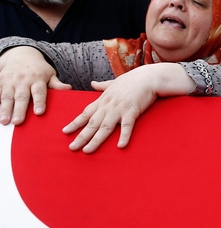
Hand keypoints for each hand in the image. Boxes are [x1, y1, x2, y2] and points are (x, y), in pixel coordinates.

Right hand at [0, 46, 70, 124]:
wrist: (20, 54)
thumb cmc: (38, 69)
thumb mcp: (49, 73)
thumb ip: (56, 83)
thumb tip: (68, 88)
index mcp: (37, 79)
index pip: (39, 92)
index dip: (39, 102)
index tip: (39, 112)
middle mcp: (23, 80)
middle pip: (21, 96)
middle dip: (20, 110)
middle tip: (18, 122)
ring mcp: (10, 81)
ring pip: (7, 96)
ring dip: (5, 109)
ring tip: (4, 121)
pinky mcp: (0, 81)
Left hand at [62, 64, 193, 152]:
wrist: (148, 77)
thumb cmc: (133, 80)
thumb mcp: (114, 82)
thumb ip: (102, 86)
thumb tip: (92, 83)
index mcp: (103, 100)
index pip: (85, 113)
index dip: (75, 123)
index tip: (65, 132)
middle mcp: (108, 106)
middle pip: (92, 124)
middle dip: (81, 136)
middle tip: (72, 148)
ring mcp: (119, 109)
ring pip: (105, 127)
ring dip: (96, 140)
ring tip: (87, 150)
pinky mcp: (132, 111)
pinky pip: (127, 126)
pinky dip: (124, 136)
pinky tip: (120, 146)